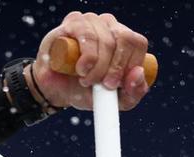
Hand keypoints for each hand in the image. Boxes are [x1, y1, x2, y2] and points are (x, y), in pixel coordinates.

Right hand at [31, 12, 150, 111]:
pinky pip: (88, 36)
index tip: (118, 85)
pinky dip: (88, 57)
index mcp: (123, 40)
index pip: (138, 43)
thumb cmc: (85, 90)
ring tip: (86, 80)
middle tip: (105, 85)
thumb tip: (138, 73)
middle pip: (126, 39)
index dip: (131, 65)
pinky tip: (81, 69)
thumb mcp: (114, 100)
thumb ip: (134, 93)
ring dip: (99, 68)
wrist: (55, 89)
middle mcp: (109, 25)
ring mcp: (91, 21)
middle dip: (116, 67)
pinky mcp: (73, 22)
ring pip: (107, 41)